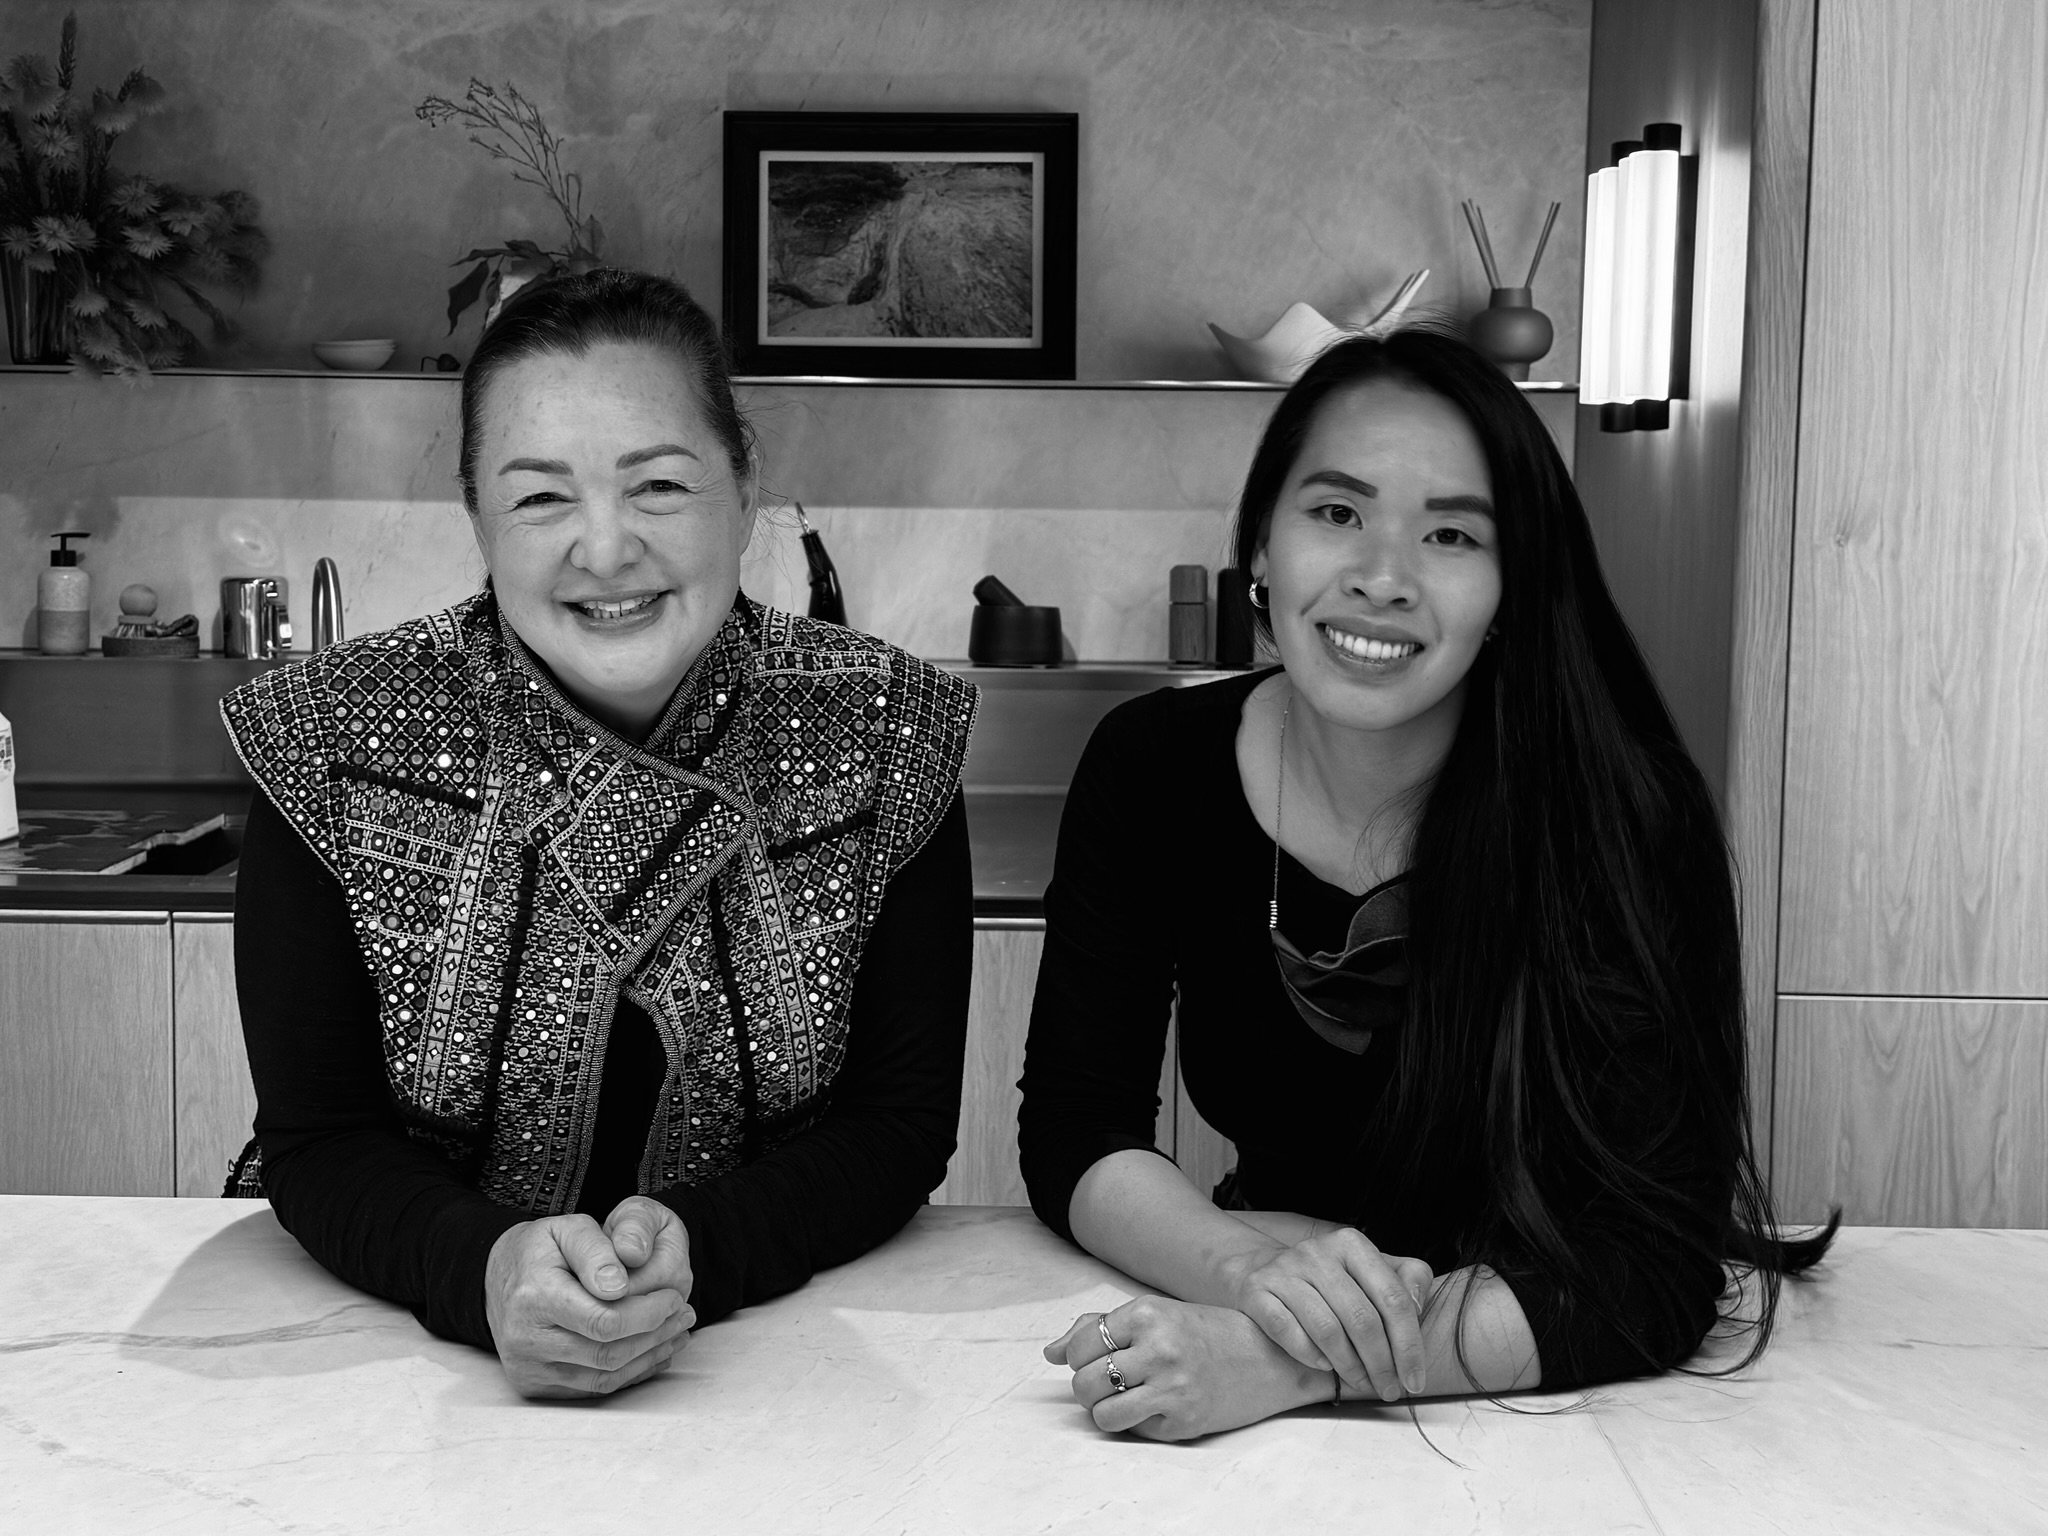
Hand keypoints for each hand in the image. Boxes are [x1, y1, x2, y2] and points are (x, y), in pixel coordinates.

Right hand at [484, 1196, 694, 1398]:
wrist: (495, 1279)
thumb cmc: (539, 1250)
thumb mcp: (568, 1228)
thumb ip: (597, 1251)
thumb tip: (619, 1286)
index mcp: (534, 1297)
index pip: (604, 1320)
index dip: (648, 1314)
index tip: (674, 1297)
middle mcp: (526, 1339)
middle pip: (607, 1353)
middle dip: (656, 1336)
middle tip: (685, 1315)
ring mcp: (528, 1367)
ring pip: (603, 1376)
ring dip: (648, 1357)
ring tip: (676, 1333)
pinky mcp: (533, 1384)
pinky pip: (591, 1389)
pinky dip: (628, 1374)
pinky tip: (653, 1353)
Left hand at [1043, 1298, 1325, 1441]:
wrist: (1268, 1357)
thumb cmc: (1205, 1331)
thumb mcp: (1155, 1314)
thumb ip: (1099, 1327)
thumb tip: (1049, 1353)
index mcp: (1148, 1314)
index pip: (1081, 1345)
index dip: (1077, 1356)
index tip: (1094, 1357)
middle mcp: (1159, 1350)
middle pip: (1084, 1382)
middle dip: (1085, 1386)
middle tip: (1106, 1380)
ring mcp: (1172, 1389)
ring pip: (1101, 1414)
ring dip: (1103, 1410)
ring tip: (1121, 1398)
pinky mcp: (1183, 1422)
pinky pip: (1133, 1430)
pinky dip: (1135, 1422)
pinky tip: (1155, 1406)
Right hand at [1222, 1227, 1431, 1399]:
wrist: (1265, 1272)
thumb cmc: (1333, 1282)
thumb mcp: (1373, 1271)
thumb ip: (1408, 1280)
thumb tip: (1418, 1305)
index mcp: (1352, 1244)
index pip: (1393, 1297)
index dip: (1409, 1345)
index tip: (1415, 1380)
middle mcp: (1317, 1252)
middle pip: (1362, 1318)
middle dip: (1381, 1364)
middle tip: (1389, 1390)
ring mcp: (1283, 1270)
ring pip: (1326, 1329)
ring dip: (1349, 1366)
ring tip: (1361, 1383)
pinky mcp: (1256, 1291)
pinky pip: (1286, 1330)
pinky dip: (1308, 1355)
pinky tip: (1323, 1366)